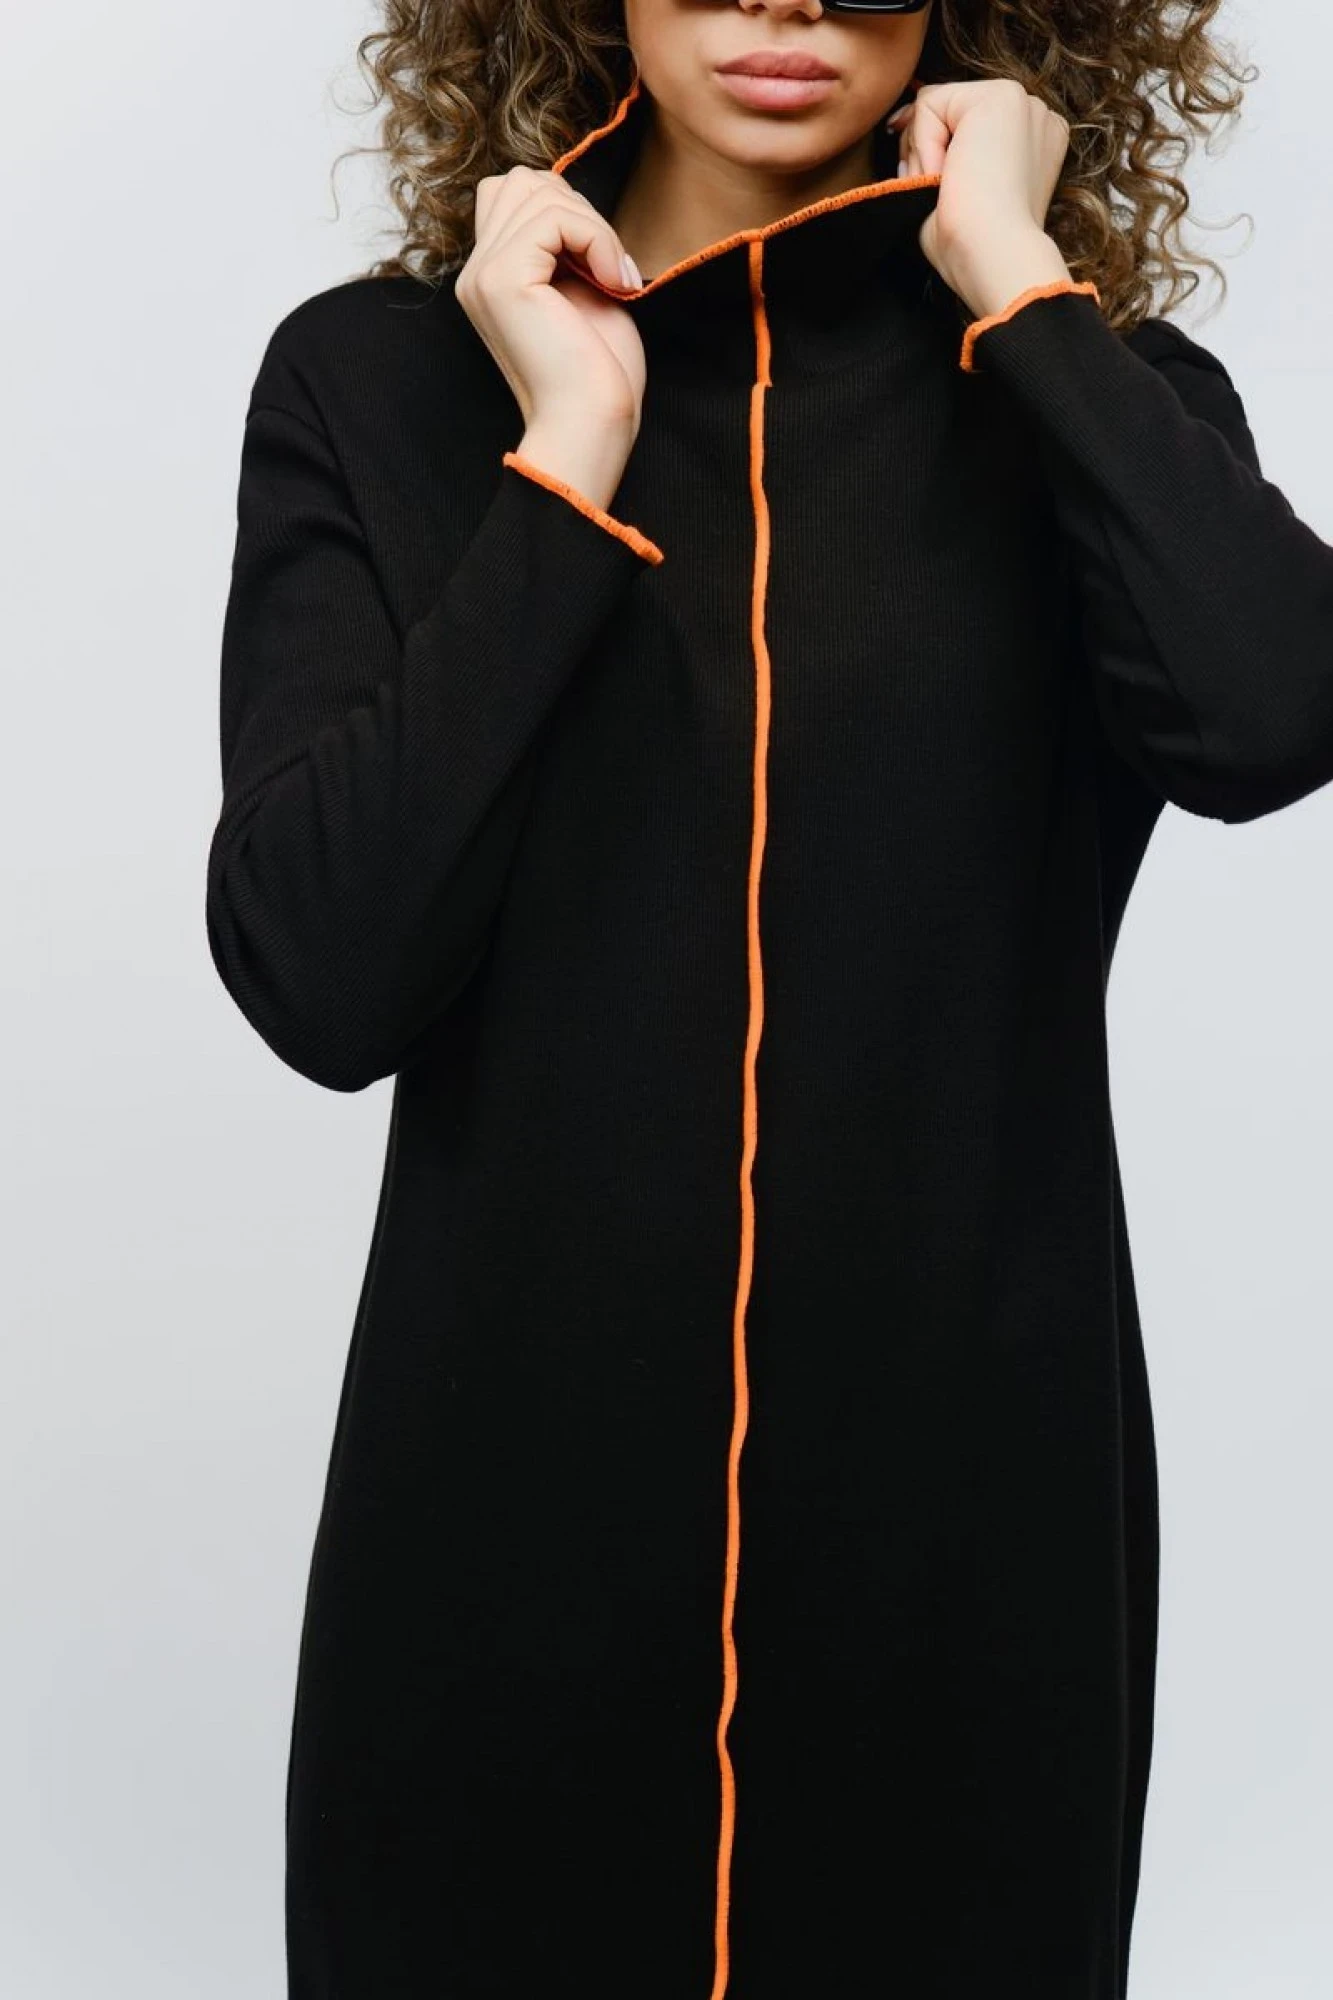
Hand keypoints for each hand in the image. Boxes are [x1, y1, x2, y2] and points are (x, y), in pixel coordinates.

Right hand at [457, 166, 647, 437]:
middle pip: (521, 182)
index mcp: (490, 278)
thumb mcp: (580, 289)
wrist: (591, 425)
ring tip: (615, 278)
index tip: (602, 264)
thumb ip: (563, 243)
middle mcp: (476, 274)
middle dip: (578, 211)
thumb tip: (568, 196)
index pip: (514, 194)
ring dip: (593, 227)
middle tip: (610, 267)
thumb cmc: (597, 373)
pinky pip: (552, 218)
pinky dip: (596, 239)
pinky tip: (614, 282)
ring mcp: (482, 275)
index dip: (566, 211)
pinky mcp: (501, 280)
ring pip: (537, 191)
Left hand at [888, 78, 1076, 320]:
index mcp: (1030, 145)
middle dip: (922, 152)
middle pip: (948, 112)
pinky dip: (923, 143)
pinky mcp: (1002, 96)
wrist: (996, 257)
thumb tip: (899, 123)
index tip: (928, 190)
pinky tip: (944, 175)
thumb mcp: (952, 194)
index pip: (962, 128)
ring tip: (944, 190)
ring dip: (922, 153)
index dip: (930, 154)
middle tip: (937, 196)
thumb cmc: (971, 248)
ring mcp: (1021, 102)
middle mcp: (1032, 116)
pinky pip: (930, 102)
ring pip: (935, 106)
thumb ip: (937, 155)